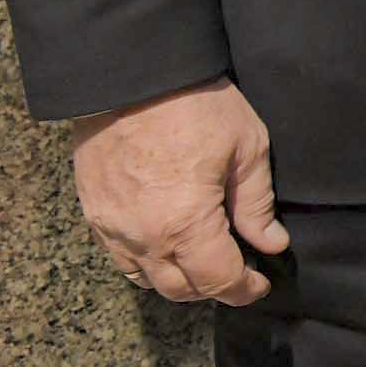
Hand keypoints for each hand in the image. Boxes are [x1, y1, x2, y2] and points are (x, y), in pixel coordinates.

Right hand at [69, 77, 289, 305]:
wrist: (130, 76)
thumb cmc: (195, 105)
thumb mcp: (246, 147)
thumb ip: (256, 204)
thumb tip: (271, 244)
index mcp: (185, 224)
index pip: (218, 280)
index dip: (244, 289)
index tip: (261, 283)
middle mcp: (143, 237)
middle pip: (180, 289)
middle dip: (212, 289)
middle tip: (237, 272)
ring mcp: (112, 228)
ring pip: (146, 280)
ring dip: (177, 280)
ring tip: (203, 260)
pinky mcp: (94, 214)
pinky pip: (120, 258)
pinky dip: (146, 264)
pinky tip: (167, 244)